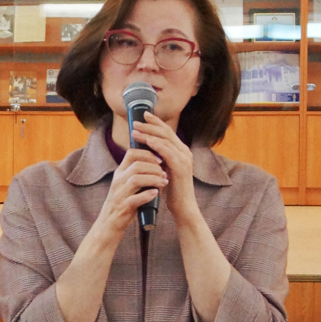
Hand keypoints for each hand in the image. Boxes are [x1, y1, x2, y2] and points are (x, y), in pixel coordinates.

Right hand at [92, 147, 167, 242]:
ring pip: (136, 179)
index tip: (160, 160)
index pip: (131, 153)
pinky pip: (135, 198)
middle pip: (136, 165)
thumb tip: (156, 162)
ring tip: (164, 182)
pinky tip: (156, 193)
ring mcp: (119, 194)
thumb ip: (136, 173)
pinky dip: (147, 195)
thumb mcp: (125, 183)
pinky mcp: (123, 207)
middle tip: (165, 172)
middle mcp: (118, 181)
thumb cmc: (122, 201)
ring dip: (153, 179)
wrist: (109, 223)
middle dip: (154, 167)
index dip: (147, 153)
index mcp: (120, 173)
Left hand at [130, 112, 198, 227]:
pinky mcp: (181, 167)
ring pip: (166, 140)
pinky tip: (146, 141)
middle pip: (166, 132)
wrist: (182, 206)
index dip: (156, 122)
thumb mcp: (162, 168)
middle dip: (150, 125)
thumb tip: (143, 145)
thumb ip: (157, 157)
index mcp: (181, 151)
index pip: (167, 132)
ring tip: (135, 131)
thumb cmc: (170, 189)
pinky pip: (167, 152)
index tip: (143, 115)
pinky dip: (156, 144)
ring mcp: (184, 159)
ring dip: (149, 133)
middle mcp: (184, 152)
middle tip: (135, 122)